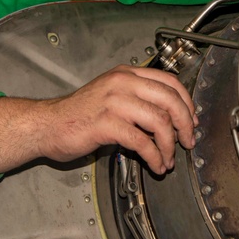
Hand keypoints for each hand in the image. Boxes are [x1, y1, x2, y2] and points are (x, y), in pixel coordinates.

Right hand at [0, 65, 197, 174]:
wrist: (47, 124)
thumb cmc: (79, 114)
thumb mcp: (111, 95)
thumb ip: (137, 99)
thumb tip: (169, 117)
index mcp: (126, 74)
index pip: (169, 81)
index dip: (186, 102)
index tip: (191, 120)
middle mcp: (122, 83)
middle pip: (170, 99)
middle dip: (185, 124)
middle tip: (188, 141)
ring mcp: (114, 102)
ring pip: (159, 121)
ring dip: (169, 145)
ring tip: (168, 159)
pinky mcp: (106, 124)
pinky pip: (141, 141)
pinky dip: (154, 156)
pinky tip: (155, 165)